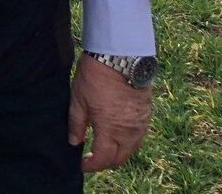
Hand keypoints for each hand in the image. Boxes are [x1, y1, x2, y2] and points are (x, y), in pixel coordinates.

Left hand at [68, 52, 152, 172]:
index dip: (91, 165)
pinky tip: (116, 135)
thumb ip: (76, 124)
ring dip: (117, 153)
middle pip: (119, 158)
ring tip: (102, 148)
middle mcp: (129, 132)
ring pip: (131, 149)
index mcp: (111, 130)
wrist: (121, 56)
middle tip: (91, 158)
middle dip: (104, 162)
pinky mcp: (147, 115)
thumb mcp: (78, 99)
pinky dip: (127, 142)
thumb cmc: (96, 76)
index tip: (81, 164)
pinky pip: (138, 137)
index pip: (103, 159)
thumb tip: (74, 142)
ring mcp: (141, 124)